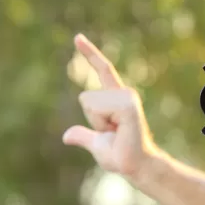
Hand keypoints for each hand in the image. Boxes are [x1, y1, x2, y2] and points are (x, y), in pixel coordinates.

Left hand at [62, 33, 157, 181]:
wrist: (137, 167)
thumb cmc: (121, 156)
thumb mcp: (97, 145)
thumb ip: (83, 137)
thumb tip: (67, 136)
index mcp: (117, 99)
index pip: (103, 70)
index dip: (89, 53)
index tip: (77, 36)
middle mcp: (124, 94)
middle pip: (85, 98)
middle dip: (92, 120)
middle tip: (112, 133)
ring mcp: (127, 98)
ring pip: (89, 103)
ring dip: (98, 123)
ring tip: (117, 133)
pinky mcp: (128, 106)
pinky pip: (97, 109)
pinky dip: (102, 124)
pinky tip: (119, 131)